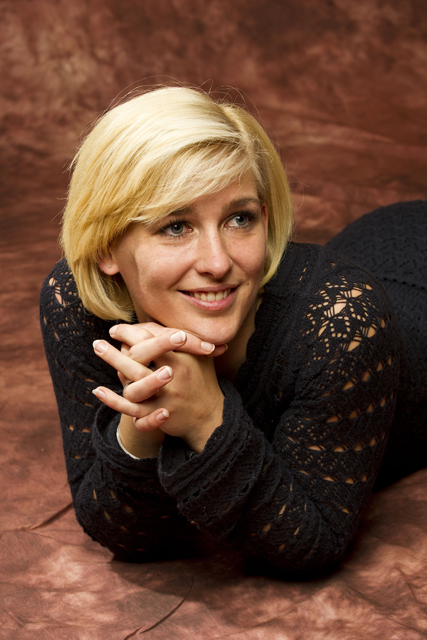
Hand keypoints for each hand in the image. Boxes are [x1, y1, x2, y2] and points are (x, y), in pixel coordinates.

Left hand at [92, 325, 223, 452]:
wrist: (211, 415)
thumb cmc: (202, 380)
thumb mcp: (197, 356)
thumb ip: (178, 340)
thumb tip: (151, 325)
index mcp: (181, 359)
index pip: (152, 339)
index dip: (132, 332)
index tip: (117, 330)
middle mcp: (172, 376)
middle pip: (139, 357)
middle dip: (116, 349)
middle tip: (97, 343)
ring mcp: (163, 397)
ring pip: (132, 383)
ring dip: (113, 366)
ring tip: (98, 354)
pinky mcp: (156, 414)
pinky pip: (130, 408)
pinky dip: (112, 400)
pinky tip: (97, 390)